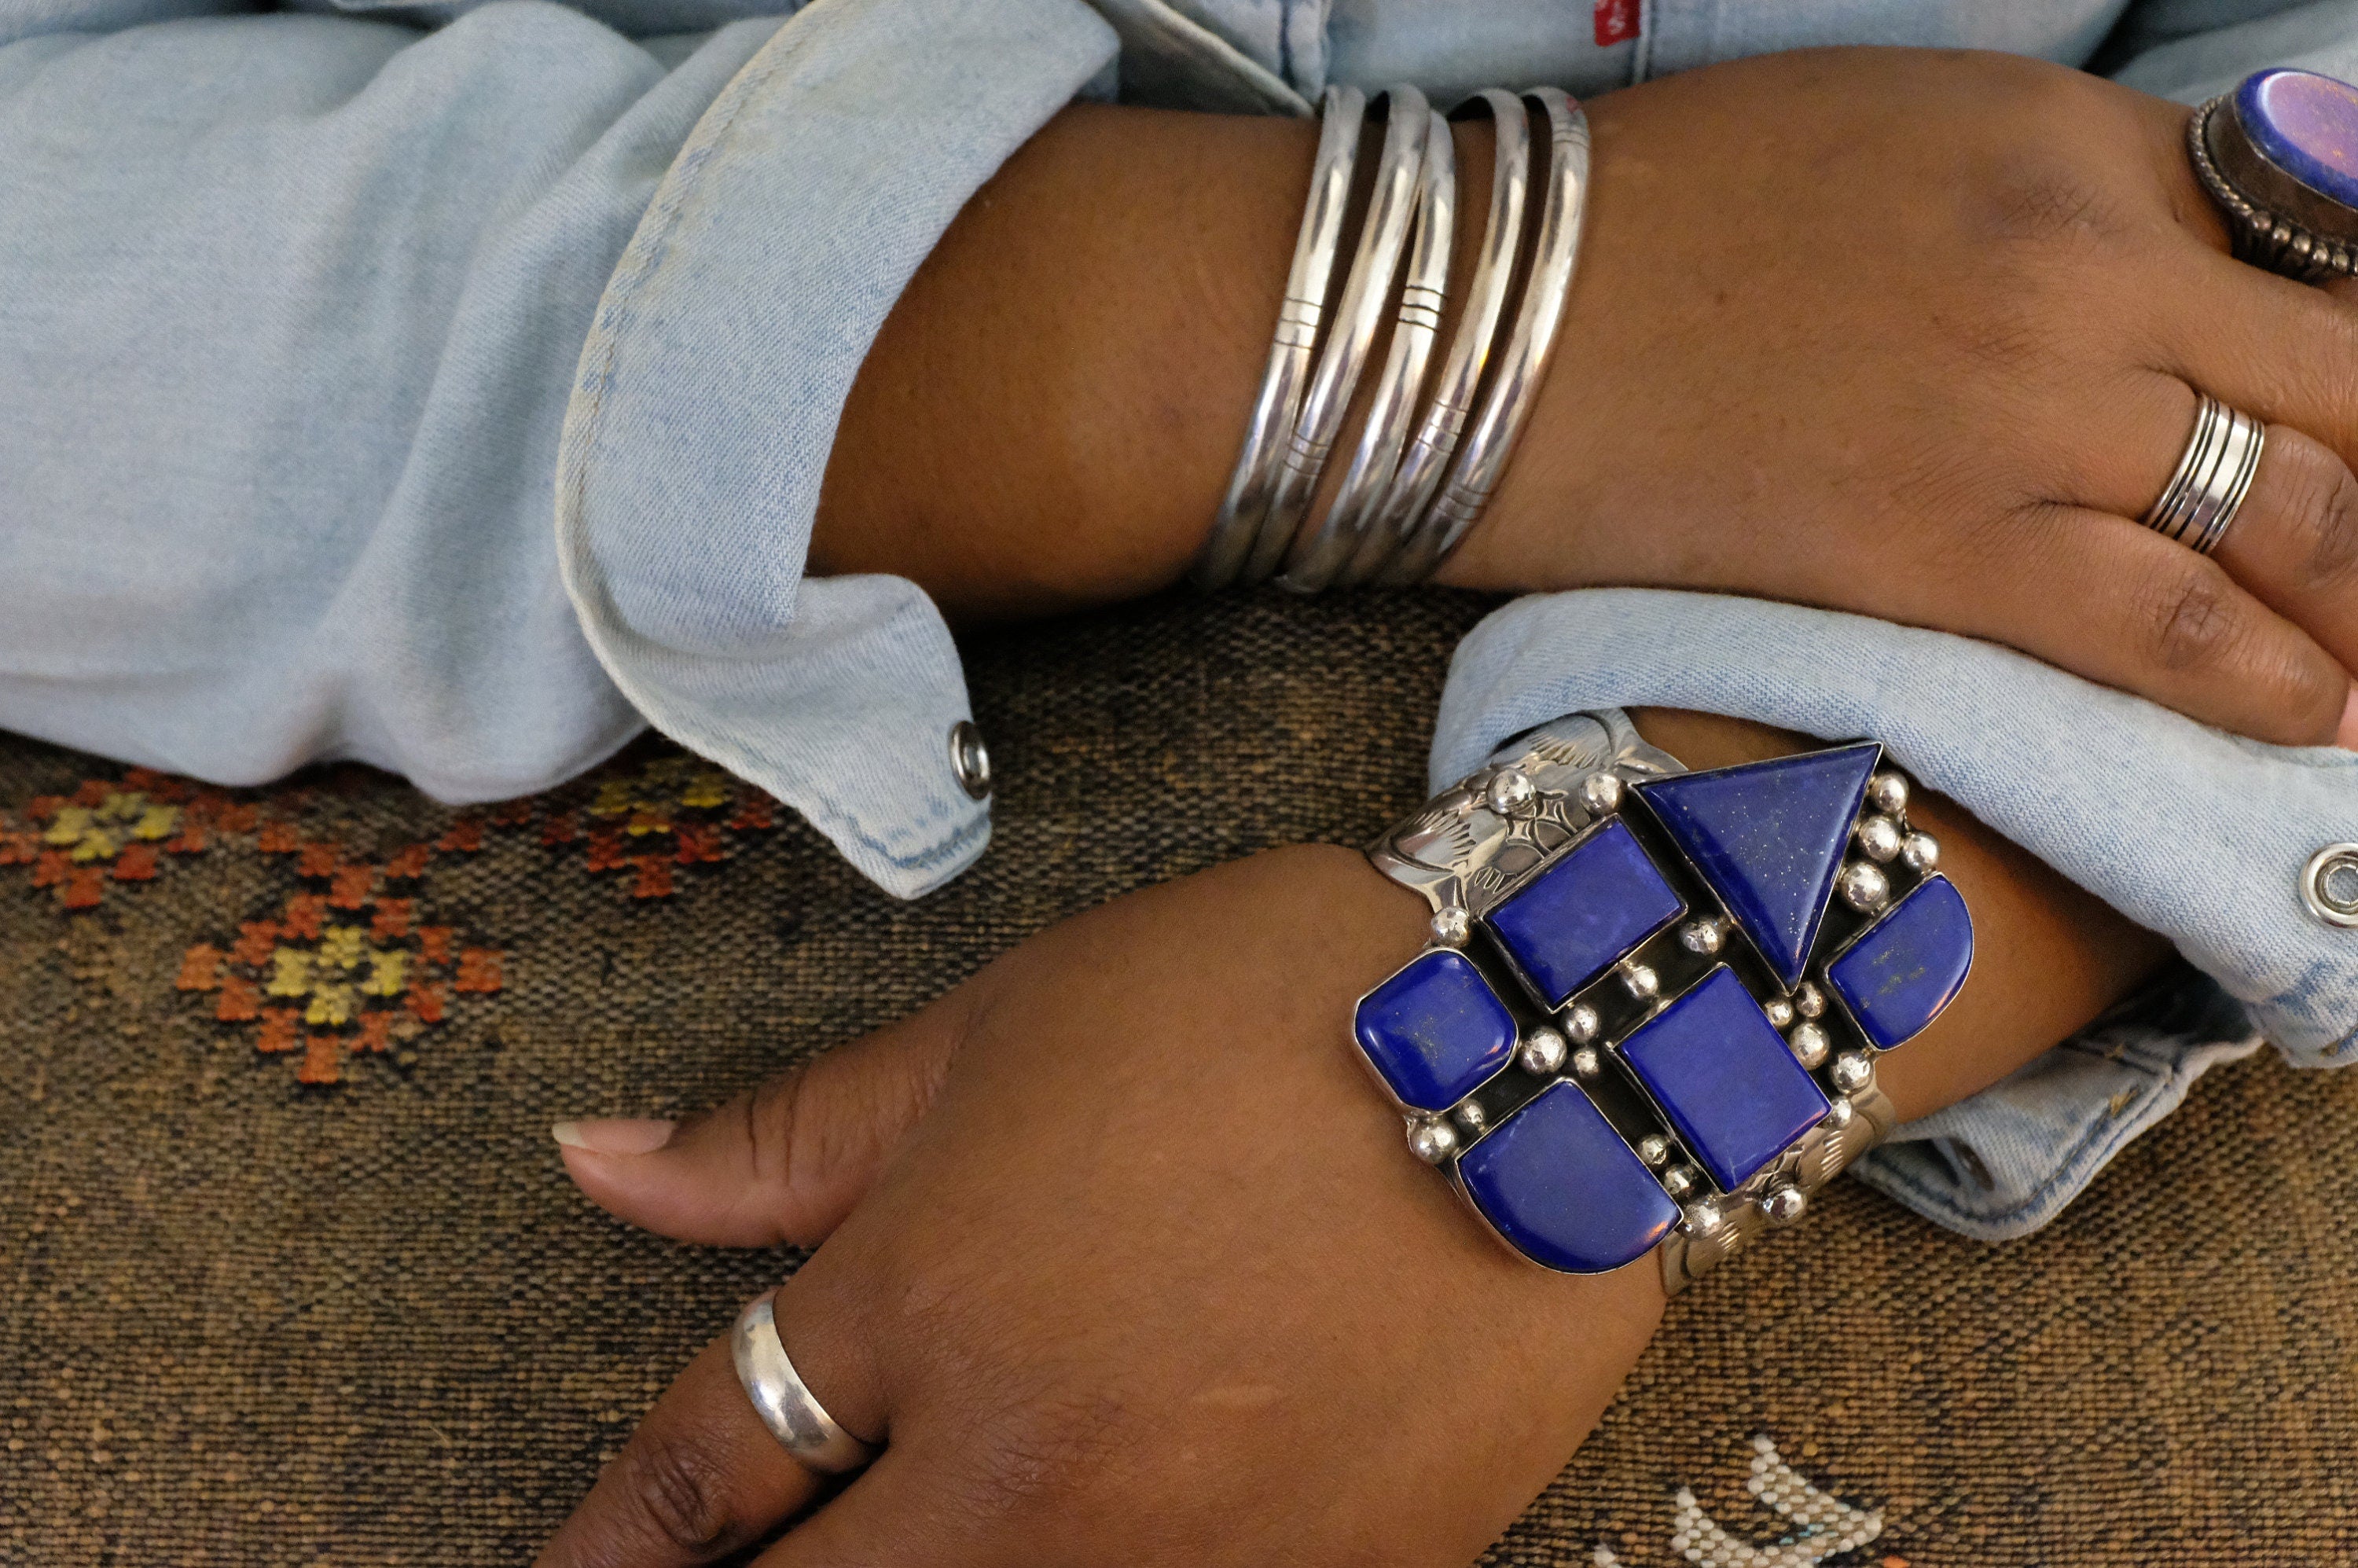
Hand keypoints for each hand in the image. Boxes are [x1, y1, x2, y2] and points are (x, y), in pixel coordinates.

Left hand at [535, 718, 2166, 1567]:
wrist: (1553, 1056)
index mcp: (924, 1307)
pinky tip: (1072, 1552)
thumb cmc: (1258, 1006)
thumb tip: (590, 1164)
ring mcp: (1185, 1554)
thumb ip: (788, 1135)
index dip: (608, 1550)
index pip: (702, 1476)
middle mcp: (1027, 1468)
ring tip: (899, 1555)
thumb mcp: (1001, 1030)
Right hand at [1450, 47, 2357, 746]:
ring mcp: (2023, 410)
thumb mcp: (1890, 125)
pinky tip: (2317, 717)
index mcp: (2066, 140)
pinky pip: (2169, 626)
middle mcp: (2083, 265)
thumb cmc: (1654, 217)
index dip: (2351, 347)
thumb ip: (2053, 189)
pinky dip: (2270, 679)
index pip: (2305, 241)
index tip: (2350, 417)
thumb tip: (2168, 277)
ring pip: (2296, 510)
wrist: (1481, 320)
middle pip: (2342, 381)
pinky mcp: (1941, 548)